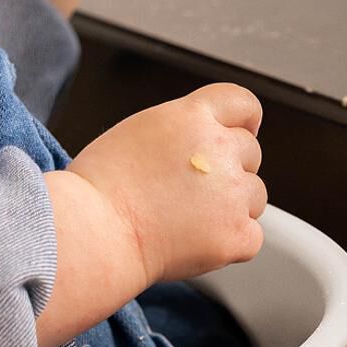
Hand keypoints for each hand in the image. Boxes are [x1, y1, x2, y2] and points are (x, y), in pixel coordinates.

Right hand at [68, 83, 265, 287]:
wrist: (92, 233)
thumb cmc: (96, 190)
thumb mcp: (134, 133)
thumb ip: (178, 133)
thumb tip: (197, 148)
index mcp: (191, 117)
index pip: (242, 103)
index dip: (244, 121)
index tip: (243, 132)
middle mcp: (219, 149)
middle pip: (250, 152)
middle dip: (228, 169)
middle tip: (189, 191)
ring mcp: (233, 193)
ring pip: (255, 195)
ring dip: (232, 206)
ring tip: (186, 219)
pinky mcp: (236, 235)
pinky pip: (251, 236)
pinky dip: (230, 242)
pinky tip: (194, 242)